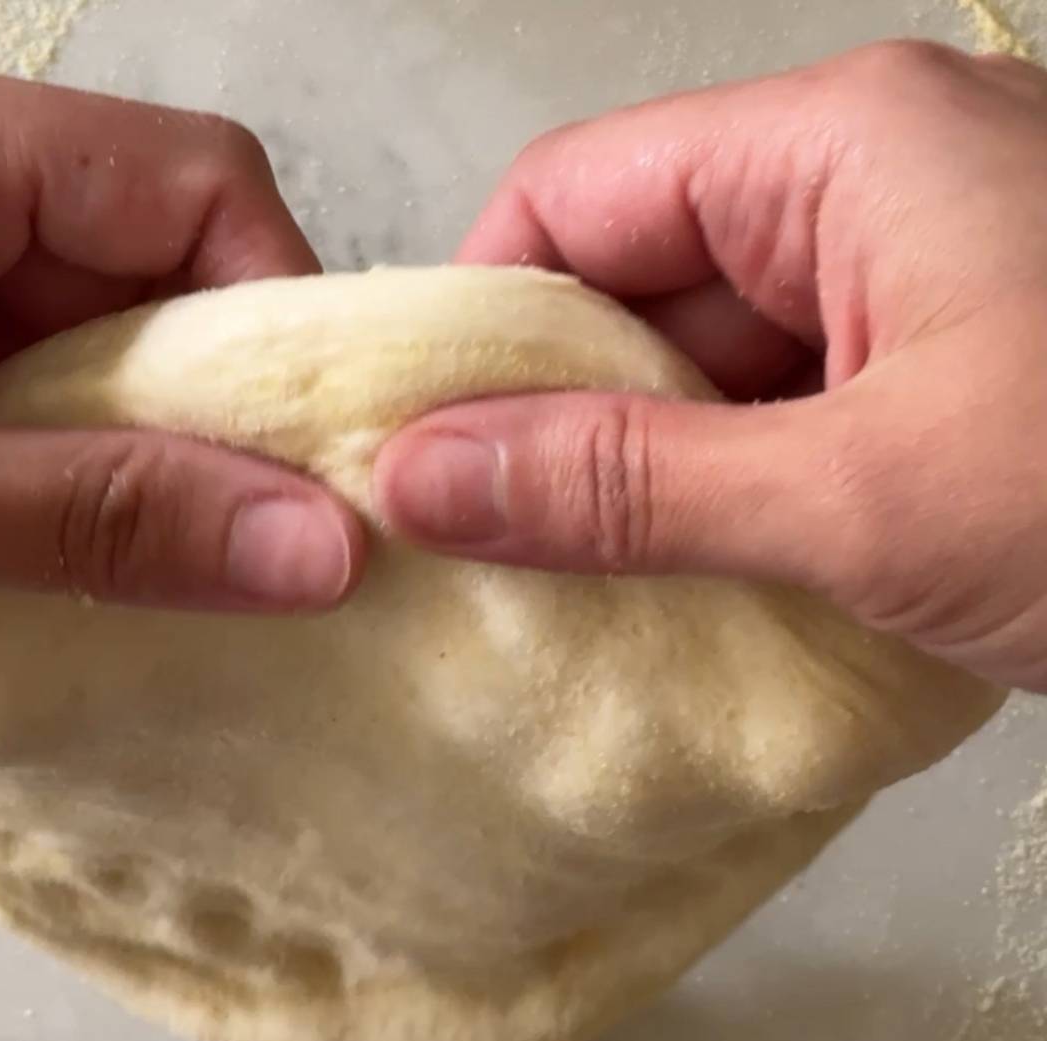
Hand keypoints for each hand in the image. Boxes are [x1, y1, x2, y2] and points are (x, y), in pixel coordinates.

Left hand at [0, 42, 362, 609]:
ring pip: (88, 318)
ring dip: (141, 430)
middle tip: (263, 522)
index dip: (284, 314)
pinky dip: (64, 442)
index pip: (192, 183)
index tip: (324, 454)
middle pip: (150, 254)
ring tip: (178, 535)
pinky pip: (16, 358)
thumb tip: (320, 553)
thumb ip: (91, 518)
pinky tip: (79, 518)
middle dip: (215, 393)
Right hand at [377, 41, 1046, 690]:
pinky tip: (678, 579)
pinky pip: (773, 416)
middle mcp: (863, 191)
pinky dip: (717, 495)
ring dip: (633, 468)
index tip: (418, 447)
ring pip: (700, 363)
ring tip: (563, 580)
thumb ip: (628, 487)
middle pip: (631, 281)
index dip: (477, 318)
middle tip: (477, 540)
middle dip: (550, 410)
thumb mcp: (860, 496)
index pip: (573, 196)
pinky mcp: (933, 374)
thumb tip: (421, 481)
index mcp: (840, 148)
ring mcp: (903, 288)